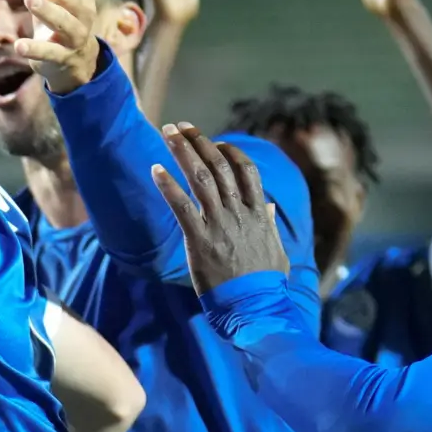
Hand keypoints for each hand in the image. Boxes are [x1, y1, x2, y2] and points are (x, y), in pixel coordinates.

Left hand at [150, 124, 289, 291]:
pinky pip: (181, 206)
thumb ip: (270, 225)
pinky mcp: (200, 239)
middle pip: (219, 166)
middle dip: (199, 142)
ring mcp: (220, 223)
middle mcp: (239, 212)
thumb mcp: (276, 250)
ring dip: (182, 152)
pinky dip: (168, 185)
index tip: (214, 141)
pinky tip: (155, 169)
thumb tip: (270, 207)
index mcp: (258, 212)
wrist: (253, 305)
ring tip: (167, 133)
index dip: (229, 152)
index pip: (245, 171)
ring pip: (201, 178)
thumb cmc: (264, 282)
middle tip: (182, 126)